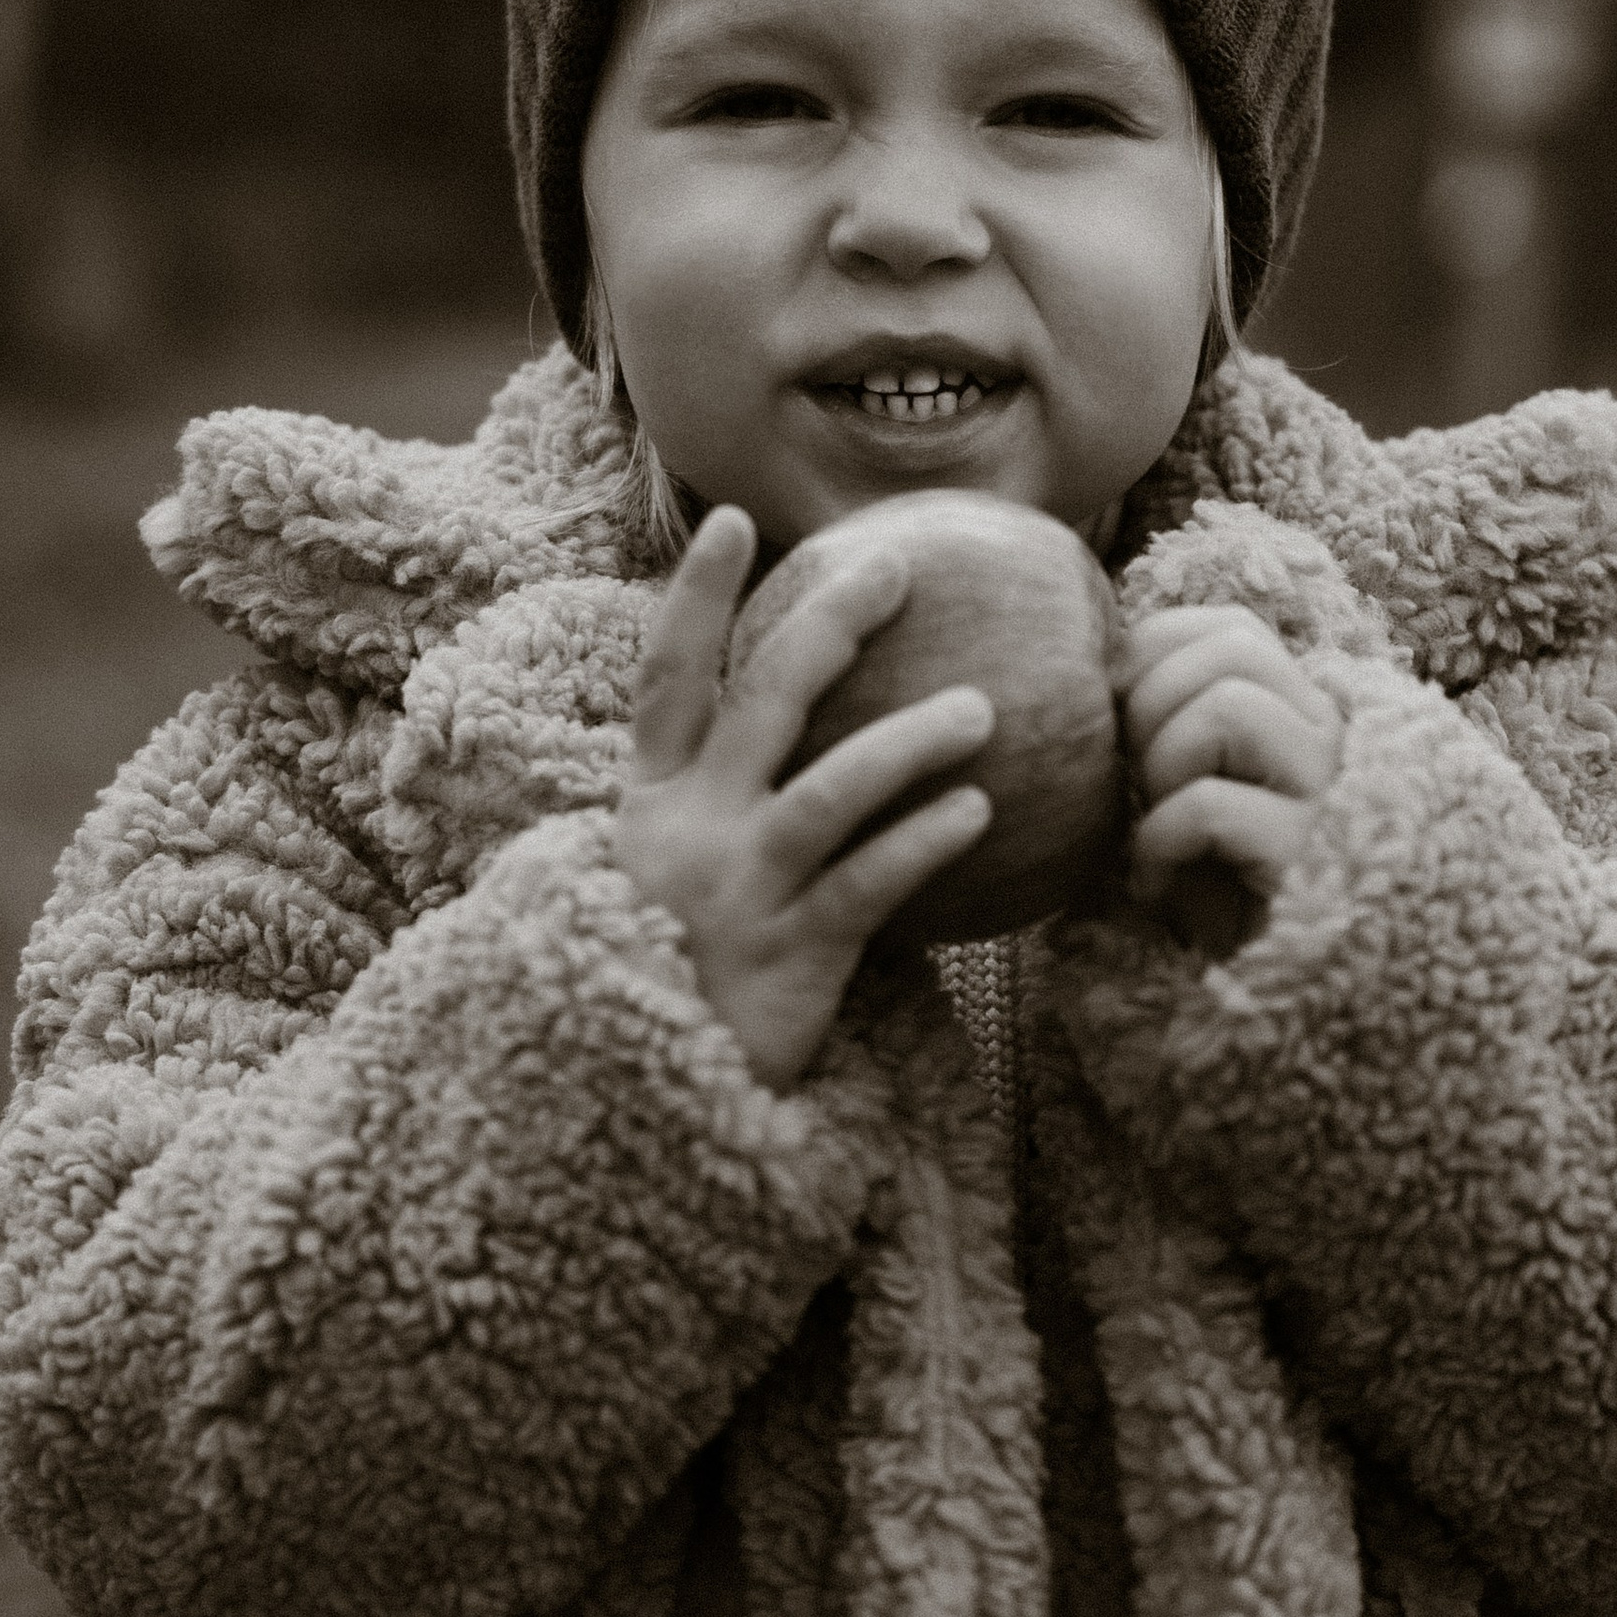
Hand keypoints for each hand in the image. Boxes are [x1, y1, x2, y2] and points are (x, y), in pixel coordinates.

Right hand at [614, 506, 995, 1091]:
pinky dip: (923, 842)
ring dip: (911, 740)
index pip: (666, 676)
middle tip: (900, 567)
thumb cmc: (665, 975)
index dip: (698, 594)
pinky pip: (869, 884)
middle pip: (764, 699)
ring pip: (831, 789)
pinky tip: (981, 813)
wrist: (633, 1097)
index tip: (737, 520)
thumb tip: (786, 743)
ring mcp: (737, 891)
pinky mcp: (789, 955)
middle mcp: (687, 830)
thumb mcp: (657, 881)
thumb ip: (705, 811)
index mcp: (649, 803)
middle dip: (834, 622)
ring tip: (983, 712)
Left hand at [1118, 605, 1345, 953]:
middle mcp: (1329, 740)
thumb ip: (1169, 723)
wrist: (1269, 994)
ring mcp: (1329, 794)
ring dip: (1164, 763)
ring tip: (1157, 825)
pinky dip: (1160, 842)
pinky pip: (1210, 806)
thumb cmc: (1214, 888)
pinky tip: (1157, 885)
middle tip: (1136, 778)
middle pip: (1233, 649)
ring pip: (1229, 707)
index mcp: (1300, 714)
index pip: (1231, 627)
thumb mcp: (1189, 791)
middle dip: (1153, 702)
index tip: (1120, 716)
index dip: (1155, 652)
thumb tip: (1104, 667)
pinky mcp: (1310, 856)